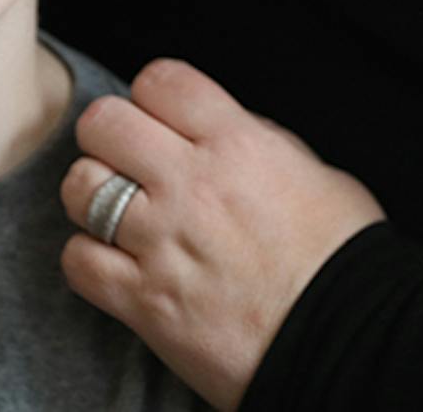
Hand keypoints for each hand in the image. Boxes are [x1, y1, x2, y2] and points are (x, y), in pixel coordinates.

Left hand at [60, 59, 385, 411]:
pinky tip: (114, 262)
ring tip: (115, 211)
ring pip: (80, 188)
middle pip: (103, 123)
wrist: (345, 340)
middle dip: (109, 135)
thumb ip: (261, 143)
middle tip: (126, 158)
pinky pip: (77, 261)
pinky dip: (87, 258)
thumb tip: (224, 133)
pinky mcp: (143, 301)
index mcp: (238, 144)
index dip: (154, 95)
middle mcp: (190, 185)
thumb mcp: (316, 173)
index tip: (161, 117)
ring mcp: (161, 242)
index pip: (160, 81)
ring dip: (92, 196)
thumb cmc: (342, 260)